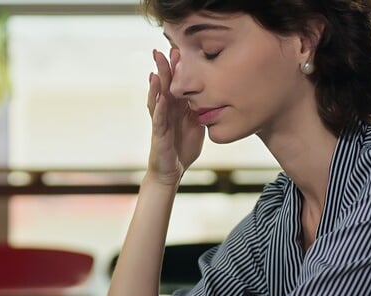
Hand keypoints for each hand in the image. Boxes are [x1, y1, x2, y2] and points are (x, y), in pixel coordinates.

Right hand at [146, 48, 204, 185]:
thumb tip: (214, 96)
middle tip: (162, 50)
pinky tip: (160, 98)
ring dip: (156, 85)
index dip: (176, 68)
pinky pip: (158, 120)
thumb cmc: (183, 148)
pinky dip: (158, 108)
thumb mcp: (197, 125)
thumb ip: (200, 110)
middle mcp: (165, 111)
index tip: (179, 50)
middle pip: (163, 86)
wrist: (172, 171)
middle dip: (163, 68)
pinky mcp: (158, 135)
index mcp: (176, 108)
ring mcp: (160, 122)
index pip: (175, 83)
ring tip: (156, 70)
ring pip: (156, 99)